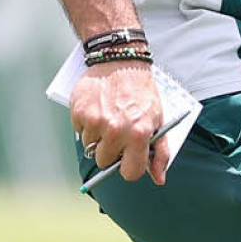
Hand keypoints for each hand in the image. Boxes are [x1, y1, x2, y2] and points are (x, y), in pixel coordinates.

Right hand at [71, 61, 168, 183]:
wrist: (121, 62)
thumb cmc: (142, 93)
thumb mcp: (159, 120)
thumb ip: (160, 152)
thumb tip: (159, 179)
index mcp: (138, 134)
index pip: (129, 172)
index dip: (127, 168)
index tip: (126, 161)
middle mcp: (116, 131)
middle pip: (104, 161)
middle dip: (109, 151)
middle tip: (116, 132)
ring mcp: (96, 122)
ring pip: (90, 146)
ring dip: (97, 136)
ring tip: (107, 116)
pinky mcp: (80, 113)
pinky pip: (79, 131)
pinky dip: (86, 123)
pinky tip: (97, 109)